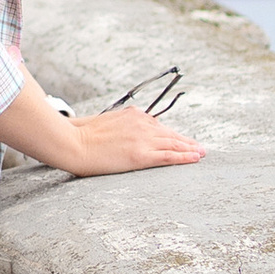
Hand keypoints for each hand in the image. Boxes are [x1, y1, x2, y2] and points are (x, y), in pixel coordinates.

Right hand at [54, 103, 201, 175]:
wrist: (72, 143)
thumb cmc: (80, 135)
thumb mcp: (104, 123)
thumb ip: (119, 126)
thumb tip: (122, 135)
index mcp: (133, 114)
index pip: (159, 126)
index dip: (172, 135)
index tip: (181, 139)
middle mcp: (142, 123)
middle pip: (170, 134)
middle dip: (186, 141)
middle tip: (199, 148)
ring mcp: (143, 138)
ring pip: (174, 144)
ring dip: (190, 149)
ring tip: (202, 154)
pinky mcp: (141, 155)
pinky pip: (169, 156)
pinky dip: (185, 157)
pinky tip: (195, 158)